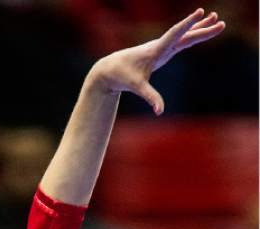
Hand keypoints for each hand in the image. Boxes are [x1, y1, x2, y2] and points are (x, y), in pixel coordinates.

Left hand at [89, 9, 224, 114]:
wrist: (111, 69)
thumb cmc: (122, 76)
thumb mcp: (137, 87)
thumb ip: (150, 98)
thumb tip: (159, 111)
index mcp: (156, 50)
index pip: (175, 34)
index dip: (188, 24)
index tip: (200, 12)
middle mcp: (161, 45)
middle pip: (185, 35)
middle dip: (202, 29)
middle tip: (221, 22)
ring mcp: (162, 47)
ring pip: (185, 36)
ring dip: (200, 28)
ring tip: (216, 18)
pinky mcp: (162, 51)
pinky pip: (180, 41)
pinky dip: (191, 35)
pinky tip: (201, 30)